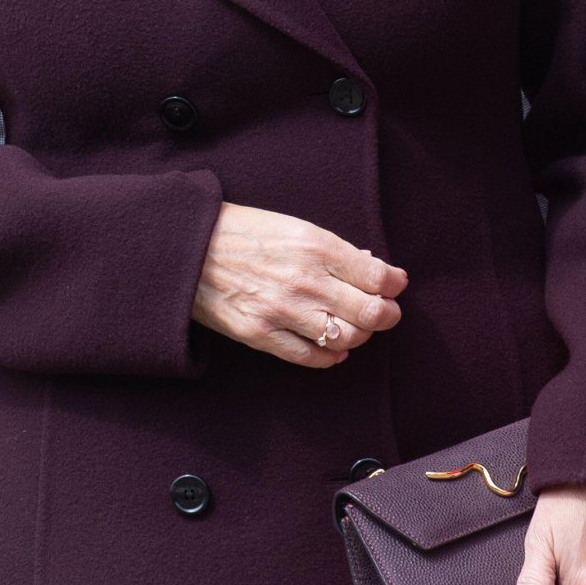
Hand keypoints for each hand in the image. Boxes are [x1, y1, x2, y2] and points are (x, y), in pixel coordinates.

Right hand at [191, 202, 407, 367]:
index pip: (376, 276)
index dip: (394, 283)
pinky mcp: (262, 335)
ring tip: (355, 326)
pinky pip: (312, 358)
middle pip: (369, 313)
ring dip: (359, 335)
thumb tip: (370, 266)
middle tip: (386, 311)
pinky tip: (332, 346)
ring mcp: (283, 311)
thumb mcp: (293, 226)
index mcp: (315, 246)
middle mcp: (304, 281)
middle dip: (387, 314)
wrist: (190, 249)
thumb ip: (333, 249)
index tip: (395, 284)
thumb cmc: (244, 232)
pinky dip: (331, 356)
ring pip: (346, 339)